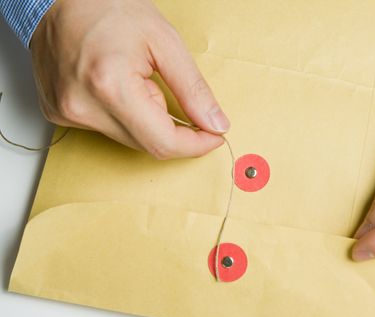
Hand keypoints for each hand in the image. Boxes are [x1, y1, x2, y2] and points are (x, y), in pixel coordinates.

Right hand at [30, 0, 229, 158]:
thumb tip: (215, 124)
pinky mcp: (57, 114)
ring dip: (145, 120)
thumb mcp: (164, 41)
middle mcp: (83, 107)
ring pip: (128, 139)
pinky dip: (123, 116)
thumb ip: (193, 89)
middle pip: (147, 145)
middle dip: (172, 128)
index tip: (213, 135)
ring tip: (136, 80)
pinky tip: (115, 86)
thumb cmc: (107, 7)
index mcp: (110, 87)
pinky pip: (106, 129)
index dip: (195, 144)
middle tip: (176, 97)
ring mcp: (66, 113)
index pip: (163, 142)